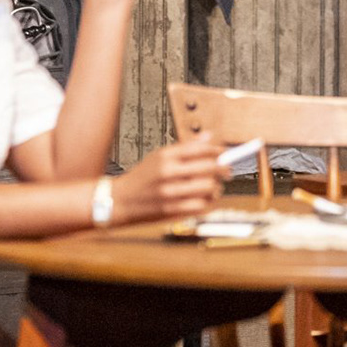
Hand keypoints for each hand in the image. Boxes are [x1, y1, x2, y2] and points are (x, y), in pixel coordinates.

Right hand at [111, 136, 228, 221]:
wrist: (119, 200)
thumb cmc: (141, 177)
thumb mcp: (159, 156)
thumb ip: (186, 147)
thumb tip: (208, 136)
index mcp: (166, 156)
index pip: (200, 149)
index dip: (217, 151)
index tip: (224, 153)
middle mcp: (168, 172)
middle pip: (208, 168)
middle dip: (223, 169)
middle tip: (227, 171)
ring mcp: (170, 192)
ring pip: (208, 188)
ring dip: (217, 187)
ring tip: (215, 187)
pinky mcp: (171, 210)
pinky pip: (201, 206)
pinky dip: (208, 202)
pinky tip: (206, 199)